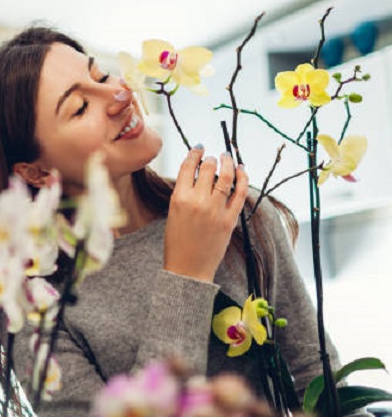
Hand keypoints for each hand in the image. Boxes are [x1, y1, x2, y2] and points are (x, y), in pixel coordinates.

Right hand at [163, 145, 248, 281]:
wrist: (188, 268)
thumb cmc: (177, 241)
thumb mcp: (173, 212)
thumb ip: (184, 192)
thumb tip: (197, 172)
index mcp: (179, 198)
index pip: (187, 166)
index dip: (194, 153)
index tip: (198, 148)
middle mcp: (198, 201)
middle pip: (207, 168)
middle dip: (210, 158)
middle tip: (212, 157)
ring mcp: (216, 210)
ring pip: (225, 176)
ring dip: (227, 162)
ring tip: (227, 157)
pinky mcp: (230, 219)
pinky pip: (240, 192)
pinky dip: (243, 178)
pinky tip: (242, 169)